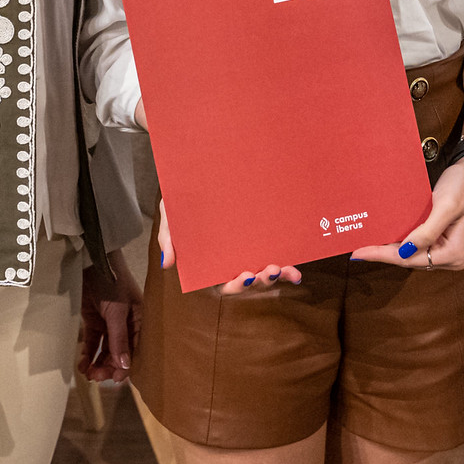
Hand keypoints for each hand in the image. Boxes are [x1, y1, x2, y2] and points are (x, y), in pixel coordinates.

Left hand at [79, 249, 141, 381]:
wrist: (89, 261)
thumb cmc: (111, 282)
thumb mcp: (117, 311)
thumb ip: (119, 339)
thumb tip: (124, 366)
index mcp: (140, 320)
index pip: (136, 348)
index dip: (127, 365)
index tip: (116, 379)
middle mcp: (126, 323)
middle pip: (120, 352)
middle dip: (110, 366)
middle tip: (98, 377)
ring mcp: (109, 322)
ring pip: (105, 350)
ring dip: (98, 363)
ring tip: (89, 375)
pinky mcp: (94, 320)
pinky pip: (92, 343)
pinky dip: (88, 355)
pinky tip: (82, 366)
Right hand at [157, 200, 301, 296]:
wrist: (197, 179)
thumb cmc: (182, 202)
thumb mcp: (171, 216)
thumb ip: (168, 238)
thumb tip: (167, 264)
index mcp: (211, 262)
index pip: (223, 282)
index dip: (235, 285)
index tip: (245, 275)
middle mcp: (232, 261)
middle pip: (249, 281)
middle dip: (262, 281)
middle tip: (269, 270)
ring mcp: (249, 251)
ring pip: (265, 272)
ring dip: (277, 275)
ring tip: (285, 269)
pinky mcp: (262, 239)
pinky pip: (276, 255)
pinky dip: (287, 267)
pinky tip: (297, 271)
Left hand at [350, 154, 463, 270]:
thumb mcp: (446, 205)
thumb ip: (427, 231)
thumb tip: (404, 251)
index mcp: (454, 254)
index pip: (411, 259)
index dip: (383, 255)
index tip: (359, 253)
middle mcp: (452, 258)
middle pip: (410, 260)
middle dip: (385, 253)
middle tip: (358, 247)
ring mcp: (448, 251)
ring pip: (412, 254)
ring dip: (392, 247)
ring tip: (367, 242)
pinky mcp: (443, 241)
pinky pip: (417, 245)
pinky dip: (401, 241)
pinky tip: (386, 235)